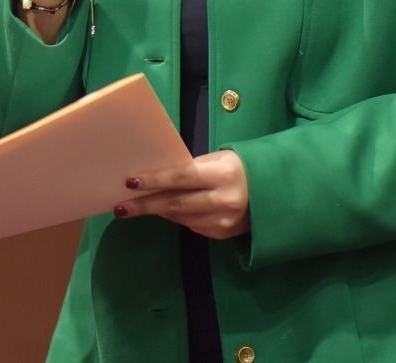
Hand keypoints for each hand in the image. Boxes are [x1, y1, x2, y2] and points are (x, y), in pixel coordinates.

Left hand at [115, 150, 250, 239]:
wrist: (274, 193)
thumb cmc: (241, 168)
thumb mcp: (220, 160)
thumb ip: (193, 169)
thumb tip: (158, 177)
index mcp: (223, 174)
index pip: (181, 178)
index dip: (154, 181)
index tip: (130, 182)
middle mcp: (223, 200)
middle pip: (176, 204)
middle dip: (146, 205)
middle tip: (121, 207)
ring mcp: (223, 221)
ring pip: (180, 217)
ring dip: (158, 212)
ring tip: (137, 207)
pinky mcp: (222, 234)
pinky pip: (191, 225)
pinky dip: (177, 217)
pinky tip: (166, 211)